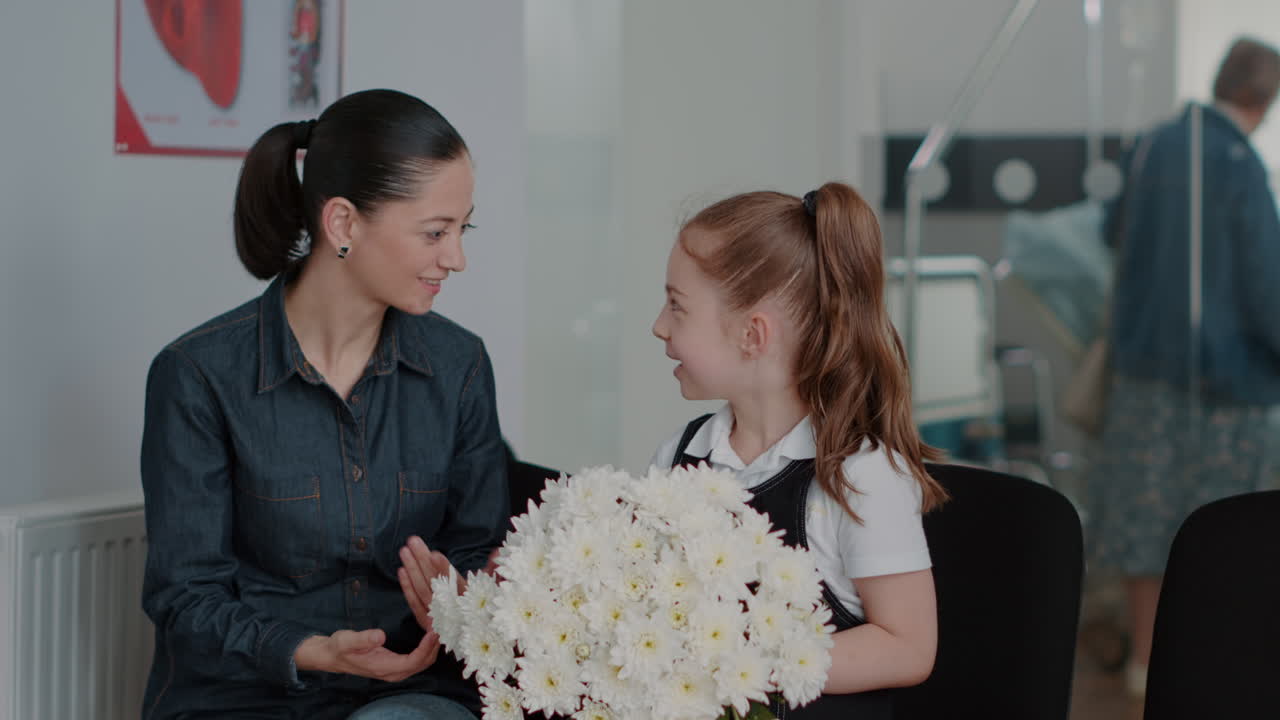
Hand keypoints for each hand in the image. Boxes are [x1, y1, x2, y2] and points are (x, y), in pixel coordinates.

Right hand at [294, 628, 439, 681]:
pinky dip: (427, 647)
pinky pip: (417, 658)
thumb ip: (362, 639)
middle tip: (442, 625)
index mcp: (383, 668)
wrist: (331, 656)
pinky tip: (430, 633)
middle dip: (434, 647)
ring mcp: (395, 670)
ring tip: (440, 627)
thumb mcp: (346, 640)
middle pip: (422, 663)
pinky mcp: (396, 664)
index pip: (412, 661)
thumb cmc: (339, 647)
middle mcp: (393, 672)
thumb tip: (380, 636)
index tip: (434, 632)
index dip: (425, 648)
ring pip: (422, 662)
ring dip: (433, 647)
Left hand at [398, 537, 500, 631]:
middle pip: (433, 581)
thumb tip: (496, 551)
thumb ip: (493, 571)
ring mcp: (437, 615)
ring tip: (404, 550)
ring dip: (412, 568)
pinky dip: (407, 587)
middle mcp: (450, 607)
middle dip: (422, 559)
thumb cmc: (487, 615)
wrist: (479, 643)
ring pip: (422, 589)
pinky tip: (400, 571)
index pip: (454, 581)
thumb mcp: (492, 592)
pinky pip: (414, 602)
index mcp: (467, 599)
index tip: (434, 553)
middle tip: (412, 540)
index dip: (443, 567)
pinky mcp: (428, 621)